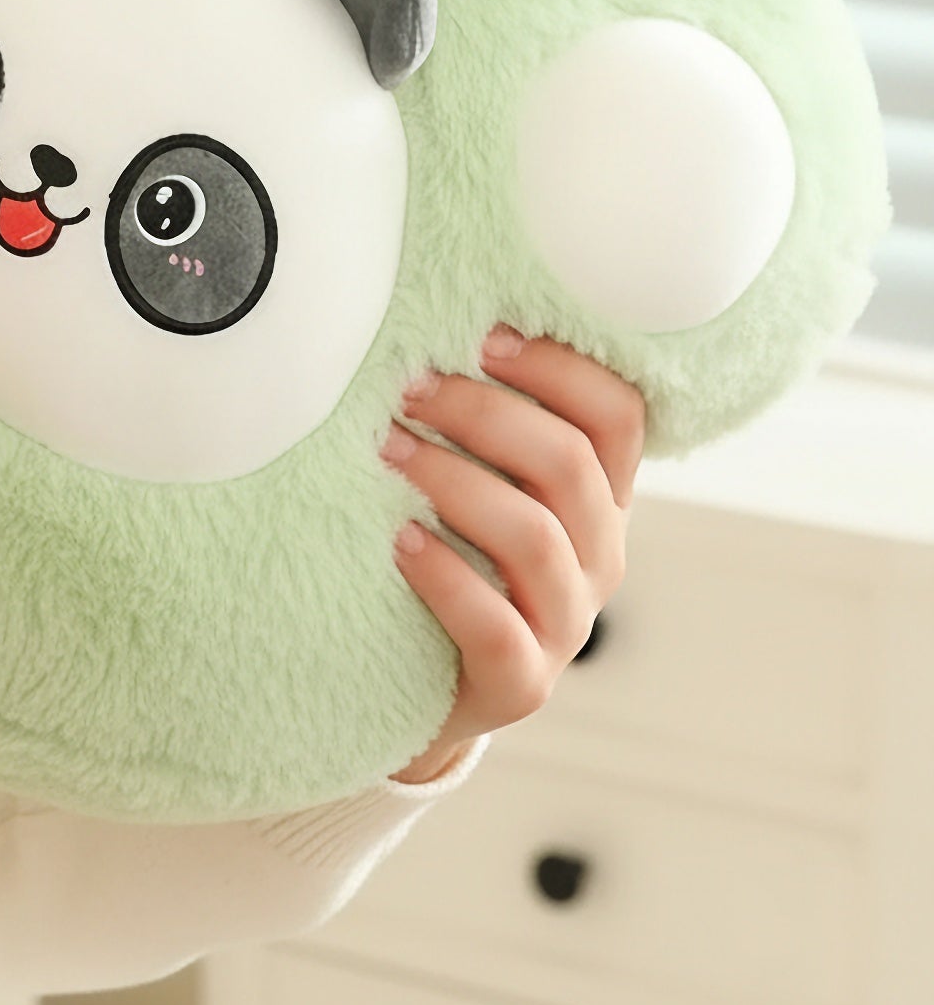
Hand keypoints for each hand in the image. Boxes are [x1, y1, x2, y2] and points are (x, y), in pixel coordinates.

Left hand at [381, 324, 644, 784]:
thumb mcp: (472, 478)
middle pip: (570, 465)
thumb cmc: (442, 545)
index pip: (618, 416)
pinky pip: (497, 629)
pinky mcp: (520, 683)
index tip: (483, 337)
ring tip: (386, 451)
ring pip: (535, 538)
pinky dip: (446, 578)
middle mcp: (596, 555)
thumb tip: (417, 321)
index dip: (559, 368)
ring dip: (455, 481)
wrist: (417, 675)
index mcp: (597, 496)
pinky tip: (398, 541)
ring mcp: (564, 624)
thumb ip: (472, 421)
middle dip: (484, 413)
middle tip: (407, 389)